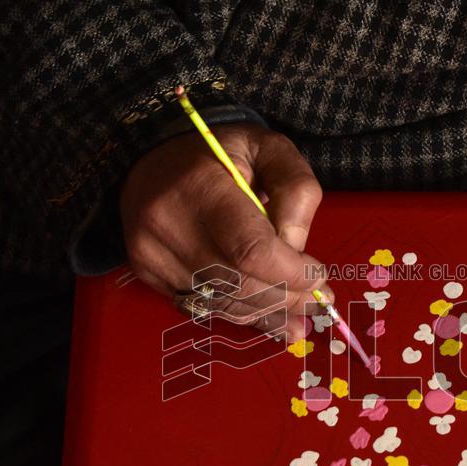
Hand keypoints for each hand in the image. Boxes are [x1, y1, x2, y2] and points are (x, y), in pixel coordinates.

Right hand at [120, 122, 326, 339]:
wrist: (154, 159)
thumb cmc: (219, 153)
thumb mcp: (270, 149)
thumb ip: (296, 190)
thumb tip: (296, 247)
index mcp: (200, 186)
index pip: (251, 250)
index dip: (291, 272)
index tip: (318, 275)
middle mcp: (168, 225)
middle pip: (239, 283)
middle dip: (287, 296)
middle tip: (317, 299)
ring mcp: (152, 254)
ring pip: (224, 303)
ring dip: (269, 312)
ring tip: (300, 311)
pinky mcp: (148, 274)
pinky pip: (204, 308)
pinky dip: (243, 315)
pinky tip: (271, 316)